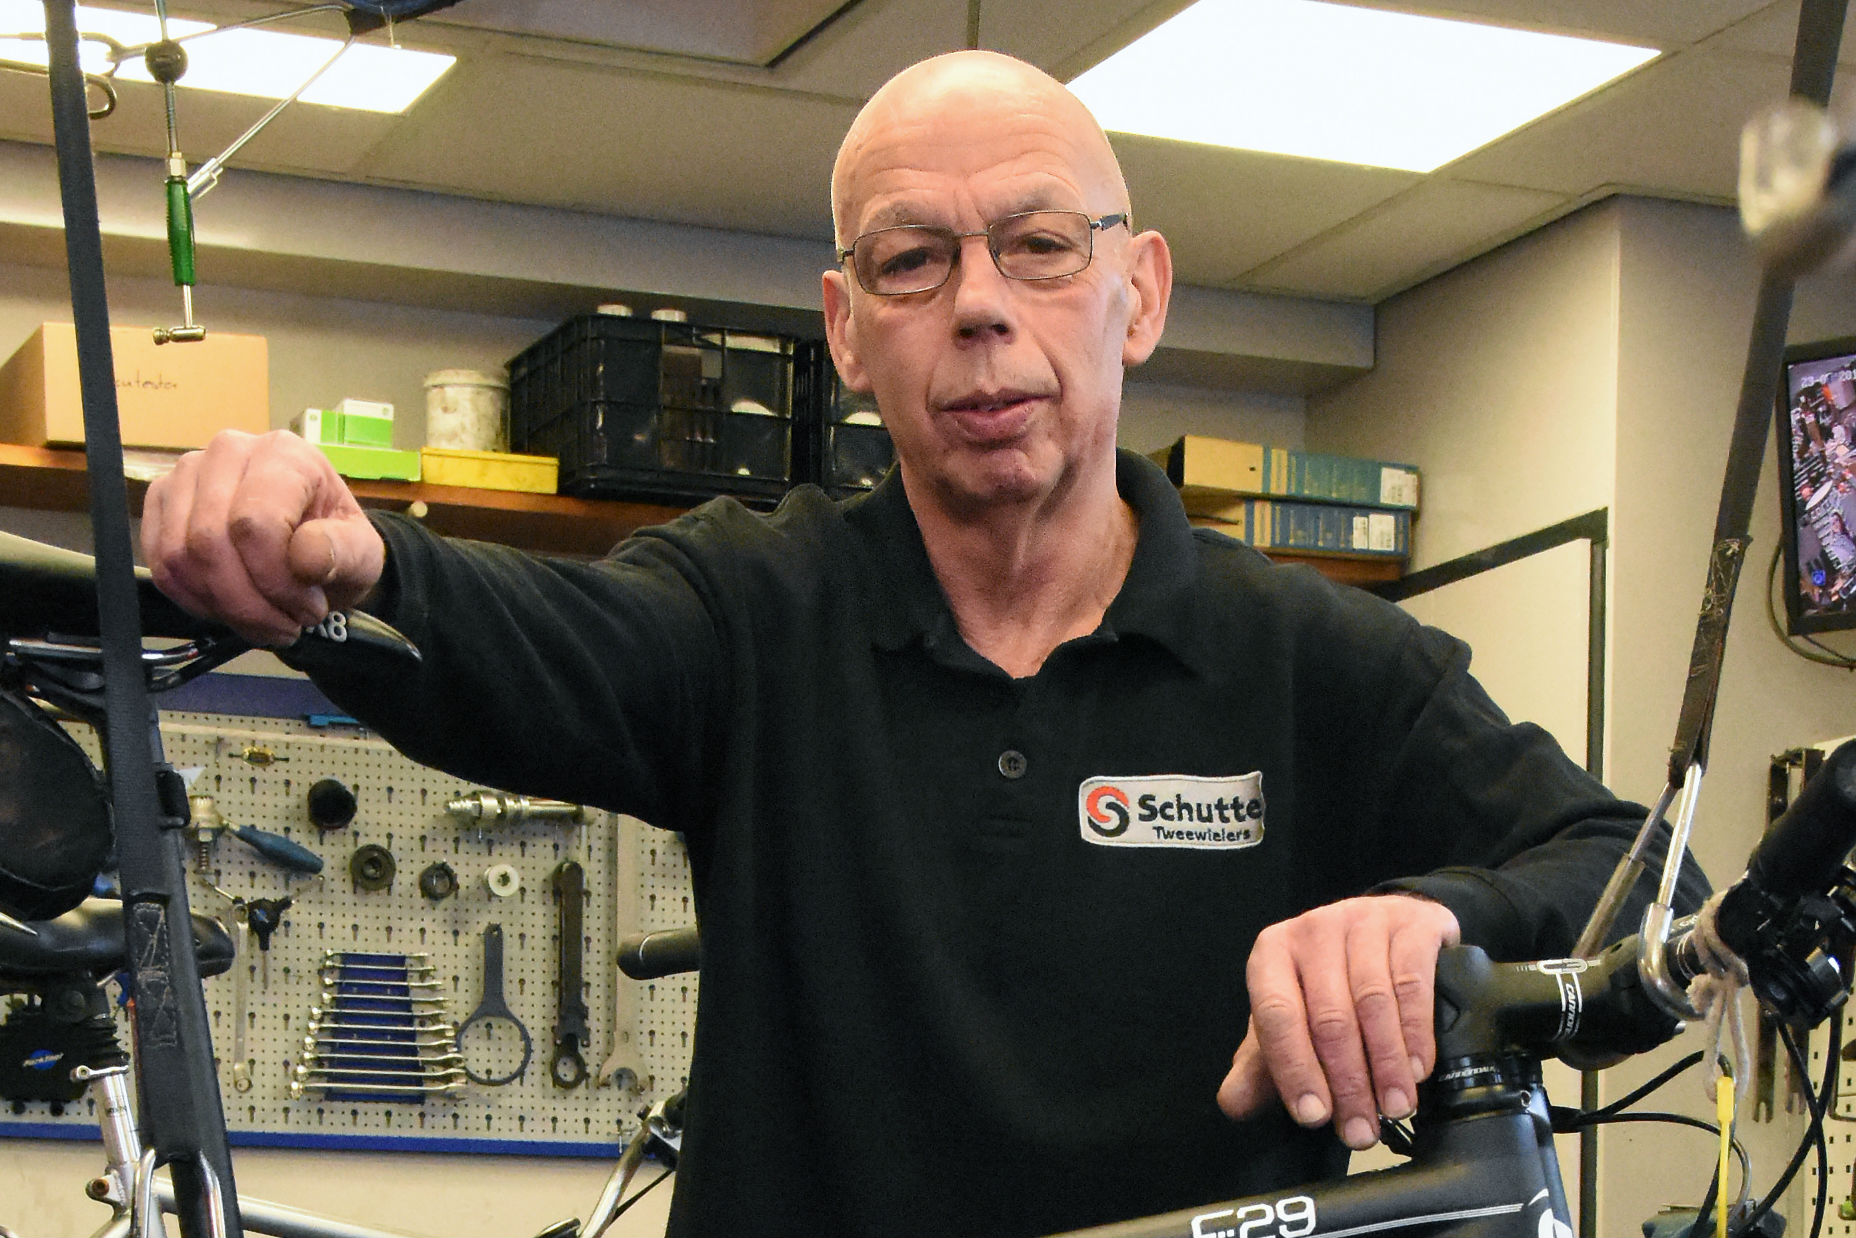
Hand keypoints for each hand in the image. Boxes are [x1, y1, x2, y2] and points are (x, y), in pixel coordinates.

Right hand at [142, 429, 384, 646]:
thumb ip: (345, 552)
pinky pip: (161, 565)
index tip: (309, 609)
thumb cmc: (336, 544)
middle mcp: (228, 451)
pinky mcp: (161, 503)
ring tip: (264, 620)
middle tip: (285, 625)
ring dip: (222, 606)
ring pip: (179, 556)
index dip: (276, 580)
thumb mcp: (363, 553)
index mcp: (284, 454)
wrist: (312, 547)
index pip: (255, 522)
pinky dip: (195, 601)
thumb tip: (306, 557)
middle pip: (209, 541)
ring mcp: (187, 475)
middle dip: (248, 603)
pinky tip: (232, 609)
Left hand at [1216, 894, 1459, 1149]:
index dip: (1295, 1069)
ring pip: (1373, 1003)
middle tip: (1361, 1131)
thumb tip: (1234, 1103)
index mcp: (1273, 954)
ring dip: (1385, 1065)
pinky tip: (1418, 1068)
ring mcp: (1364, 920)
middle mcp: (1313, 930)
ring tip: (1394, 1108)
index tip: (1315, 1117)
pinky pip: (1412, 984)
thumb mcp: (1292, 1017)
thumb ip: (1262, 1062)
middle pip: (1329, 1016)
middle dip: (1346, 1083)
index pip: (1277, 1014)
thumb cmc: (1332, 981)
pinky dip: (1415, 1033)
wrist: (1388, 930)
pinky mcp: (1412, 924)